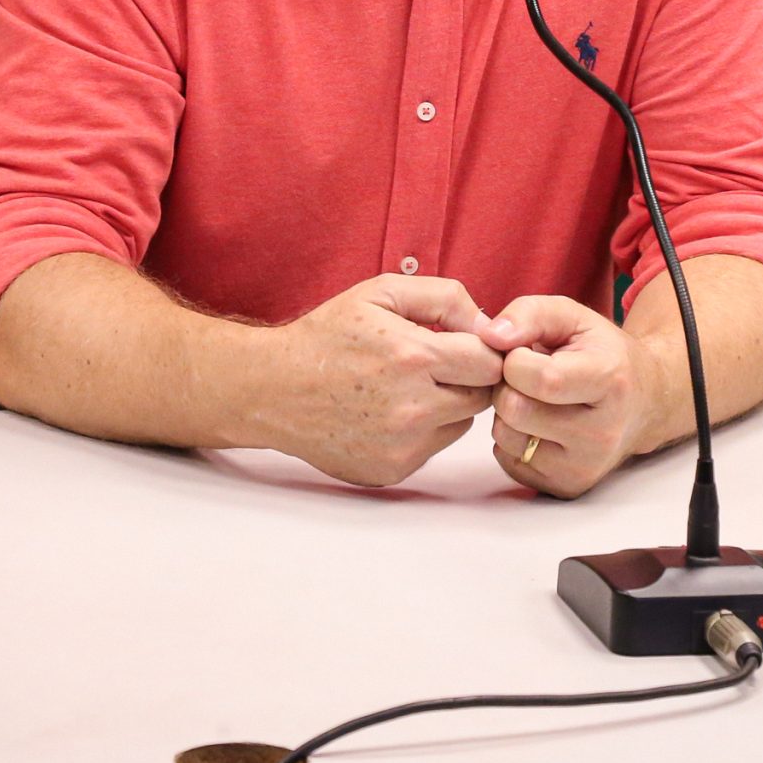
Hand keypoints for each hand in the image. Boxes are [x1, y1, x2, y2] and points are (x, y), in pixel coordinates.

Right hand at [266, 275, 504, 487]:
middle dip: (469, 377)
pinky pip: (433, 447)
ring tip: (408, 386)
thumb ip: (444, 298)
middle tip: (438, 364)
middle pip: (482, 397)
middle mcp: (412, 408)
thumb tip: (489, 324)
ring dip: (448, 405)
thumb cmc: (326, 336)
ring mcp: (401, 445)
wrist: (272, 389)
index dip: (484, 349)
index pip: (490, 362)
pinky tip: (389, 412)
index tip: (466, 345)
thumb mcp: (380, 292)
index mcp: (412, 357)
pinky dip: (423, 430)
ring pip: (461, 424)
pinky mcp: (391, 470)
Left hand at [482, 296, 672, 497]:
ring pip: (505, 436)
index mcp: (609, 382)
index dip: (516, 359)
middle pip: (515, 409)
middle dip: (507, 385)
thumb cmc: (602, 354)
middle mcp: (601, 433)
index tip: (525, 352)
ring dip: (508, 413)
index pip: (540, 378)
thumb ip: (530, 313)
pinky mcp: (567, 487)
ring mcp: (584, 467)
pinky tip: (538, 423)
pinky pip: (508, 460)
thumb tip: (490, 335)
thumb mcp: (573, 317)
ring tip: (533, 398)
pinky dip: (513, 438)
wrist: (642, 402)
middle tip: (526, 376)